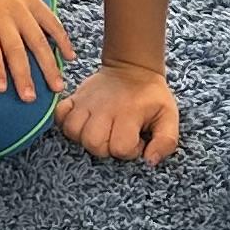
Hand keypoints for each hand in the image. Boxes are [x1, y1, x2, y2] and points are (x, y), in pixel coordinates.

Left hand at [0, 0, 73, 104]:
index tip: (1, 88)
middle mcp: (5, 17)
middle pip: (16, 49)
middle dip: (24, 75)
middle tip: (30, 98)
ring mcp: (23, 11)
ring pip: (38, 40)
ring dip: (48, 64)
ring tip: (56, 86)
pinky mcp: (36, 3)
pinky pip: (52, 23)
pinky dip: (62, 39)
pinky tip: (70, 57)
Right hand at [57, 63, 179, 163]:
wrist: (132, 69)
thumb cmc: (151, 97)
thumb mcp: (169, 116)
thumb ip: (166, 142)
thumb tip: (149, 161)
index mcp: (129, 113)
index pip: (120, 148)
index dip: (130, 150)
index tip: (137, 139)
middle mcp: (104, 108)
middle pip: (93, 143)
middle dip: (106, 148)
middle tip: (117, 137)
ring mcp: (86, 103)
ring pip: (73, 131)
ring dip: (85, 138)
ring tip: (101, 132)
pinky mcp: (74, 98)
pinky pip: (59, 115)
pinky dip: (66, 123)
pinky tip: (83, 123)